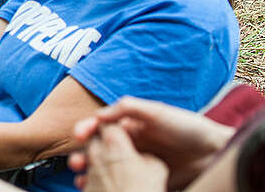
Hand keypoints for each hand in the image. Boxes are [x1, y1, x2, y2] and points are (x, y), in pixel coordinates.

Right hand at [69, 96, 232, 189]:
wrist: (214, 151)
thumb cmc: (187, 126)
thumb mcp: (157, 111)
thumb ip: (129, 107)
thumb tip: (100, 114)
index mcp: (129, 126)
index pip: (100, 126)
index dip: (86, 129)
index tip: (79, 135)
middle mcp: (129, 144)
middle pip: (99, 150)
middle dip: (83, 155)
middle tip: (76, 163)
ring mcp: (136, 163)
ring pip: (107, 168)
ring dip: (91, 173)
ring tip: (82, 180)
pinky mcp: (146, 180)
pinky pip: (123, 184)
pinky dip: (109, 186)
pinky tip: (98, 189)